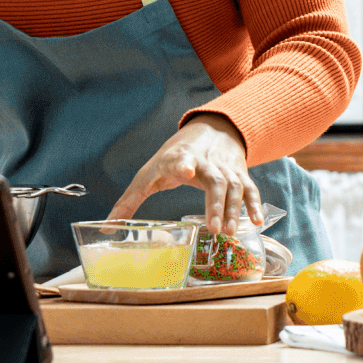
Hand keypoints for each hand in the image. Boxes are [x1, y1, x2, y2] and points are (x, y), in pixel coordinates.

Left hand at [106, 114, 259, 236]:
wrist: (210, 129)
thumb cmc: (173, 157)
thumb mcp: (148, 174)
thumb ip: (129, 201)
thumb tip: (106, 227)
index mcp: (178, 159)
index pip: (180, 160)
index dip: (182, 164)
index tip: (186, 169)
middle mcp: (205, 162)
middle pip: (214, 182)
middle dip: (214, 204)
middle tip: (213, 228)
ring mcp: (225, 168)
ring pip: (233, 188)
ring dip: (233, 210)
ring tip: (228, 233)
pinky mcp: (240, 174)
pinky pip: (250, 190)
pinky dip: (254, 205)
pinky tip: (256, 222)